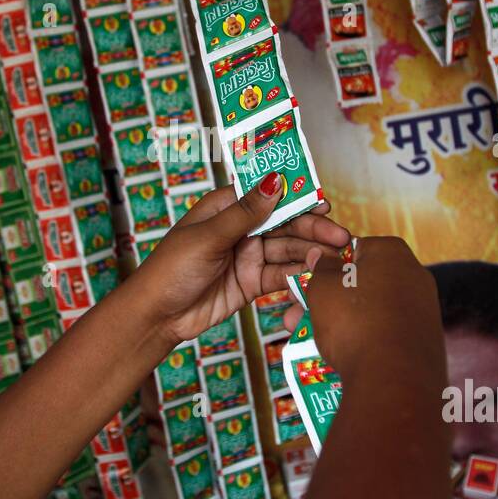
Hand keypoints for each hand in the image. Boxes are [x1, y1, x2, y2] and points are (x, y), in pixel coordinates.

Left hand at [131, 177, 350, 347]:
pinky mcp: (252, 282)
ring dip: (310, 253)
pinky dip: (299, 276)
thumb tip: (274, 181)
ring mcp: (248, 256)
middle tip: (340, 237)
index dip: (297, 197)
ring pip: (287, 250)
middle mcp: (240, 228)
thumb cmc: (170, 269)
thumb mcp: (208, 237)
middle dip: (313, 229)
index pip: (267, 195)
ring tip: (334, 258)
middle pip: (284, 224)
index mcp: (225, 207)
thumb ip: (245, 213)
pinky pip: (281, 275)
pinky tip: (317, 276)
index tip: (323, 202)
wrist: (157, 317)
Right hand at [292, 236, 441, 386]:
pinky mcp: (425, 341)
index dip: (325, 268)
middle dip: (326, 301)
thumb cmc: (354, 321)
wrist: (393, 379)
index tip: (305, 287)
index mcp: (393, 252)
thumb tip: (323, 255)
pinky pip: (386, 334)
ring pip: (371, 311)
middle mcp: (415, 276)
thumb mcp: (323, 288)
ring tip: (310, 342)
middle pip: (361, 283)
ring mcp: (424, 310)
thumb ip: (321, 268)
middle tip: (297, 318)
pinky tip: (341, 357)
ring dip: (340, 323)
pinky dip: (364, 341)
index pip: (352, 250)